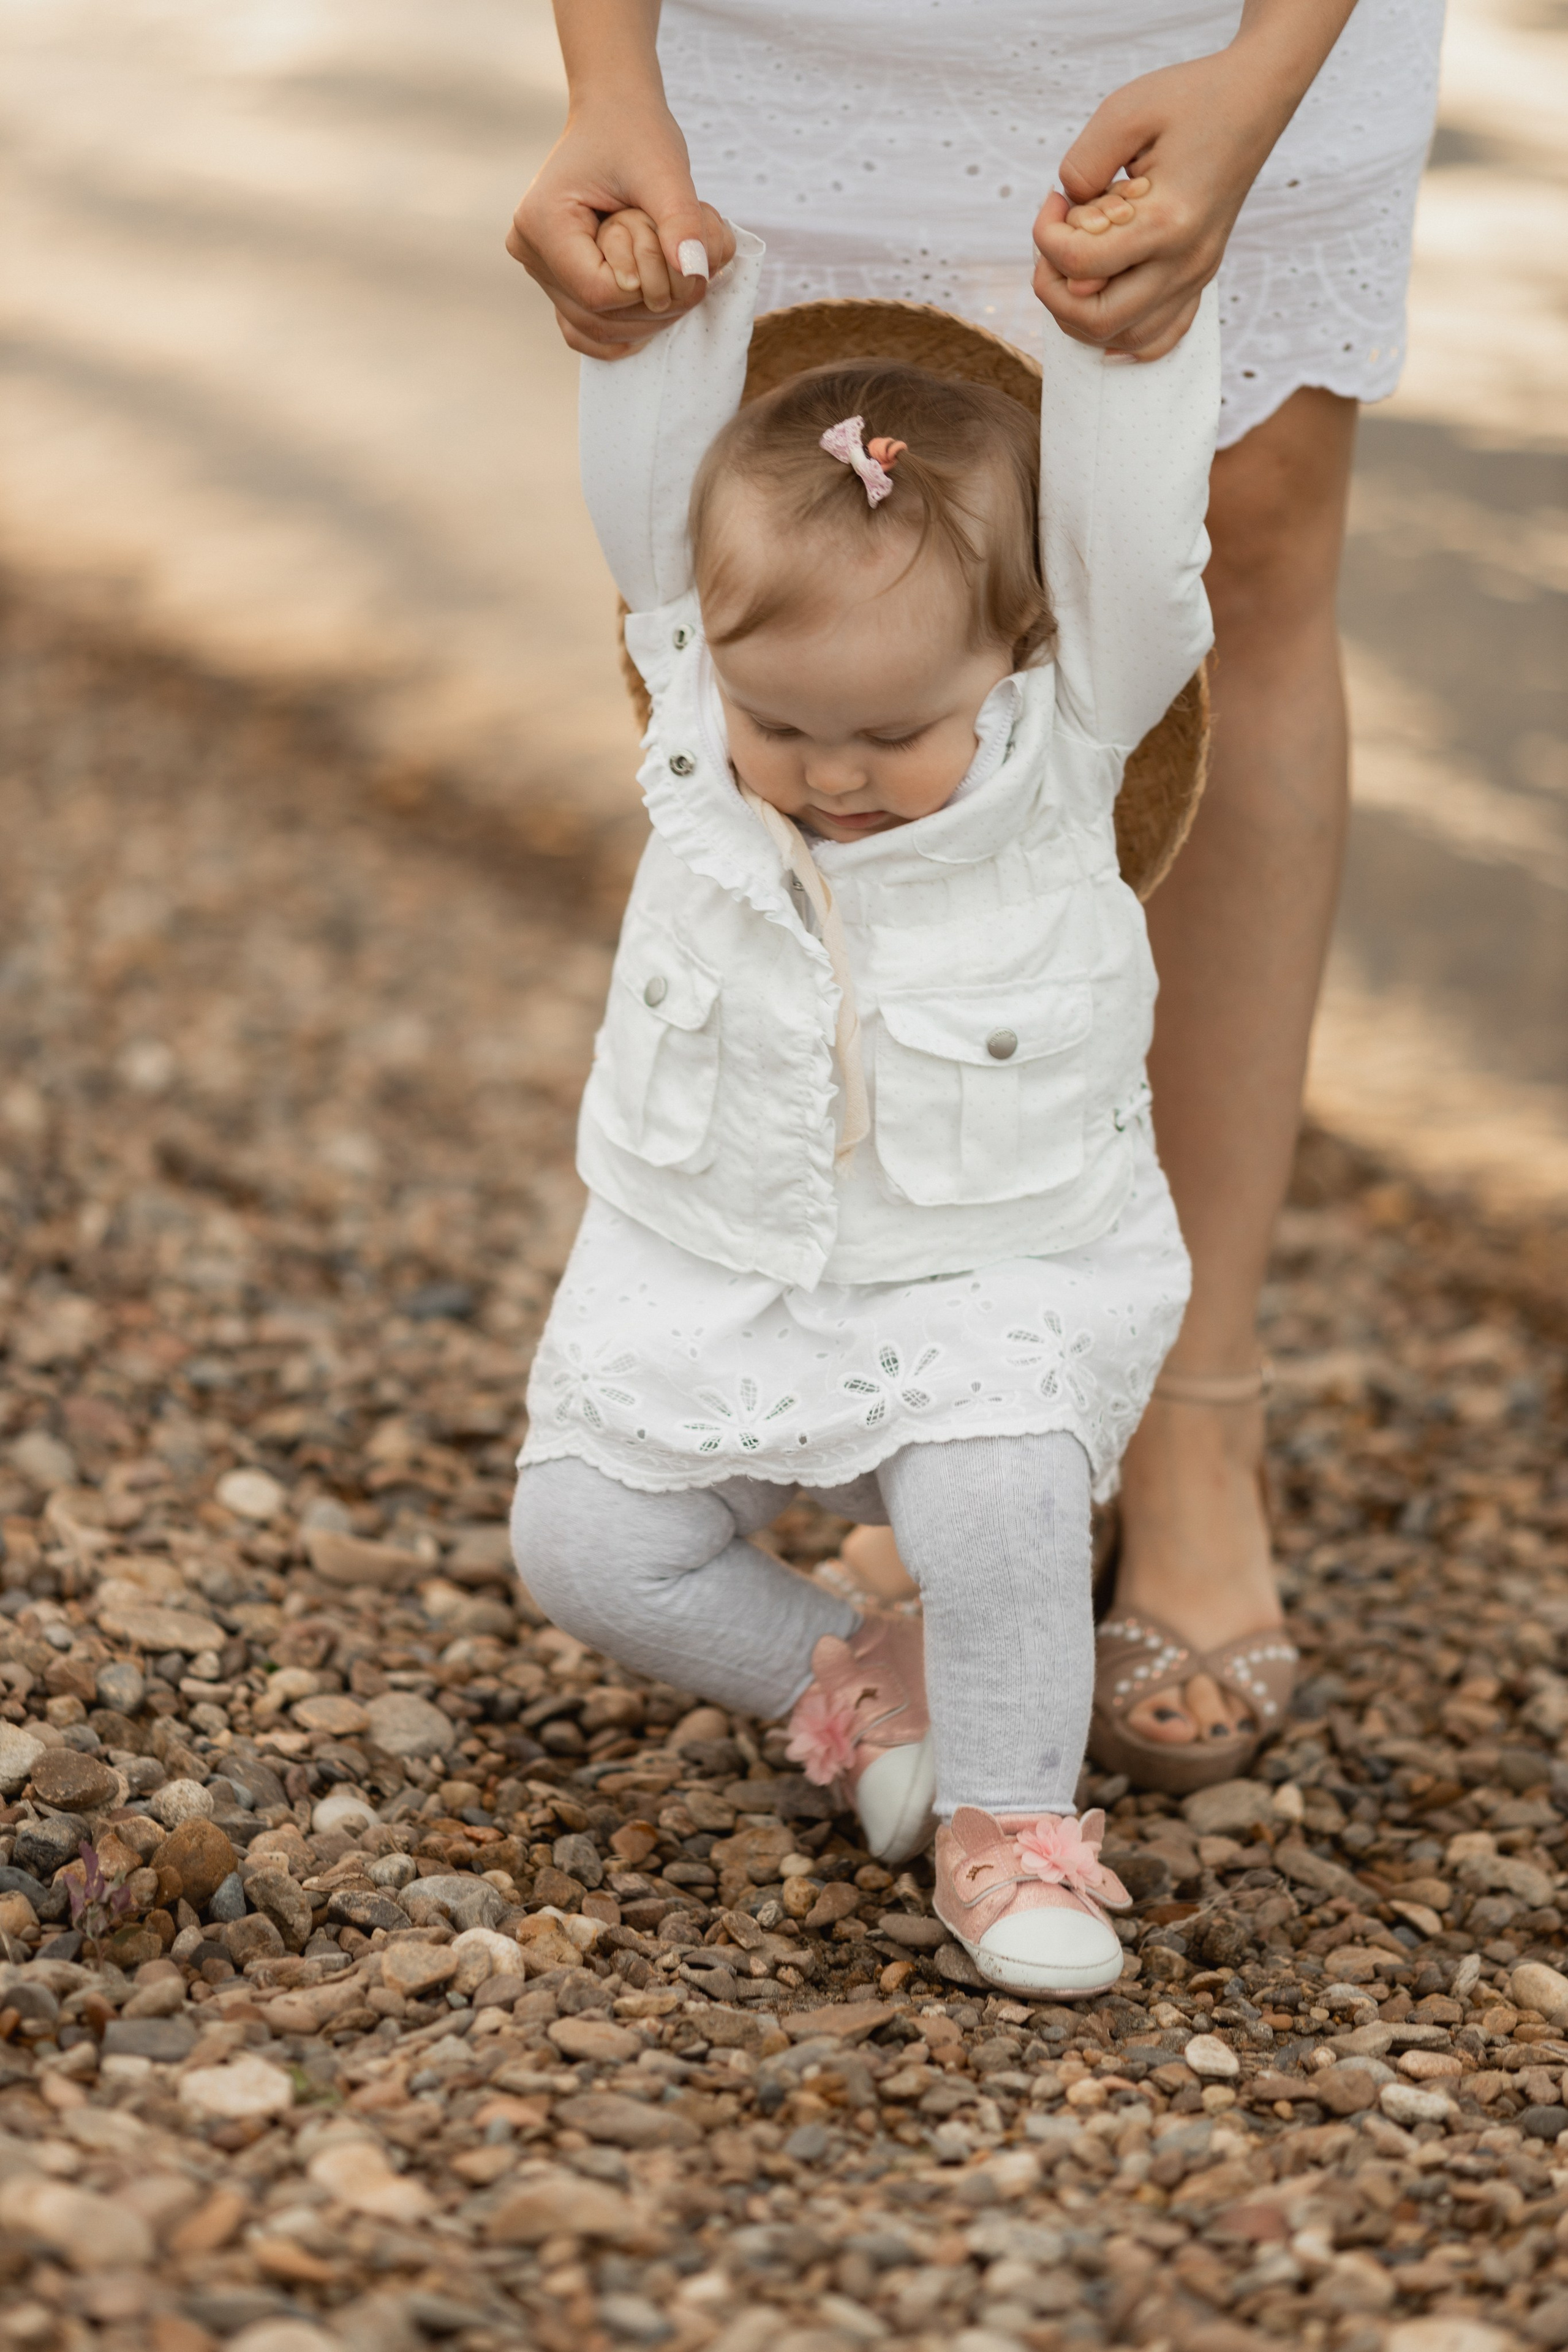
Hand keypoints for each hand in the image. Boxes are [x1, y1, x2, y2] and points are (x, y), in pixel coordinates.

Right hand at [507, 102, 735, 358]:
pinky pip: (585, 328)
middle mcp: (530, 251)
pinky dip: (623, 327)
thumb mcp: (664, 168)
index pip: (599, 293)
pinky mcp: (553, 279)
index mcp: (543, 222)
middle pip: (596, 319)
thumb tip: (696, 270)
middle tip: (689, 274)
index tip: (680, 260)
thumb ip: (681, 218)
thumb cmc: (636, 133)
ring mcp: (538, 269)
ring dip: (644, 320)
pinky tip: (652, 302)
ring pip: (593, 331)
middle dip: (652, 308)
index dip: (648, 289)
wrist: (613, 116)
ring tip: (675, 279)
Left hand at [1032, 46, 1288, 358]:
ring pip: (1122, 338)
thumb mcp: (1124, 112)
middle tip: (1054, 244)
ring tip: (1074, 265)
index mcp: (1166, 221)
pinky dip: (1122, 333)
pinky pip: (1157, 338)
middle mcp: (1185, 262)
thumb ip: (1083, 166)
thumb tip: (1066, 218)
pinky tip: (1103, 302)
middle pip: (1096, 320)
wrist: (1255, 99)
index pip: (1079, 266)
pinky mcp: (1199, 277)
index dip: (1046, 236)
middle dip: (1053, 289)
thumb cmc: (1190, 99)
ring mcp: (1195, 276)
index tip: (1054, 201)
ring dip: (1080, 314)